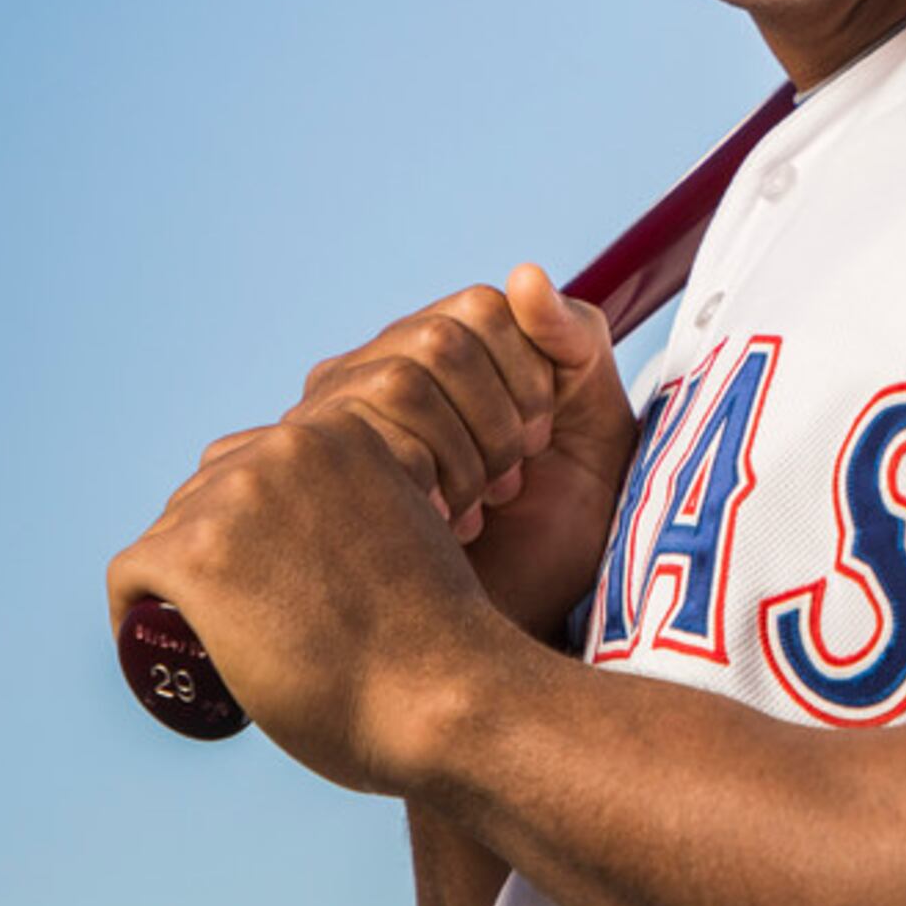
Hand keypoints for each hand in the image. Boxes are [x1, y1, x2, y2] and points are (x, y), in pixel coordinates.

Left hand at [107, 406, 505, 790]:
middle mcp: (287, 445)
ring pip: (169, 535)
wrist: (445, 691)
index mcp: (346, 430)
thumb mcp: (420, 529)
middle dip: (211, 552)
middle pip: (205, 493)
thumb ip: (385, 509)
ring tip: (202, 641)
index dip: (251, 526)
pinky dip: (131, 612)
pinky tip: (150, 643)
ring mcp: (237, 498)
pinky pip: (132, 576)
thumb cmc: (442, 639)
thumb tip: (351, 539)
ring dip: (176, 584)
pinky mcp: (196, 555)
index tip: (264, 581)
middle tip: (238, 620)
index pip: (258, 464)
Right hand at [268, 263, 636, 641]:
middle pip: (436, 340)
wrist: (519, 632)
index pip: (479, 308)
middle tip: (509, 483)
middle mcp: (374, 374)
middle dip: (497, 418)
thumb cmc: (557, 538)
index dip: (528, 373)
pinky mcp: (309, 478)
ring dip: (460, 455)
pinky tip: (441, 527)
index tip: (544, 443)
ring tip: (474, 511)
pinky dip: (424, 481)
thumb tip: (526, 273)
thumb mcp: (596, 434)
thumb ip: (577, 346)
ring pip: (397, 382)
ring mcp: (332, 423)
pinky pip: (355, 435)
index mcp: (440, 352)